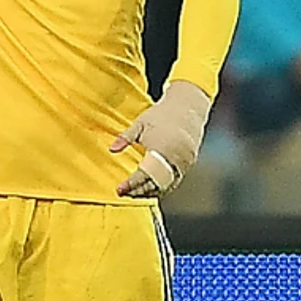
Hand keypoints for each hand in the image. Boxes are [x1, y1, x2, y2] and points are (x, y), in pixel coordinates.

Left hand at [112, 80, 211, 197]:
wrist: (187, 107)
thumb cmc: (162, 114)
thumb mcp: (140, 123)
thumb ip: (125, 138)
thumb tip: (112, 149)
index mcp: (160, 148)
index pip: (143, 174)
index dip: (131, 185)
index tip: (120, 190)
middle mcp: (174, 158)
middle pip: (155, 183)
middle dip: (139, 191)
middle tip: (125, 193)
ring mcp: (183, 162)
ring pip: (166, 185)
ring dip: (150, 191)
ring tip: (135, 193)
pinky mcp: (189, 163)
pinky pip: (175, 180)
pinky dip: (163, 187)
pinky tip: (151, 188)